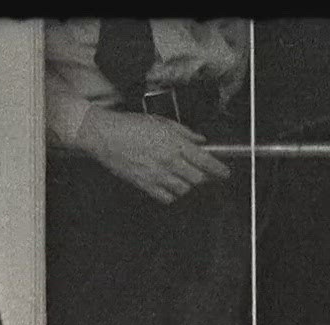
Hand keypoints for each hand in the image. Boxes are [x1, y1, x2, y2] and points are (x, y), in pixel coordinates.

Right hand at [73, 107, 230, 203]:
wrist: (104, 135)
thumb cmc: (130, 124)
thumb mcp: (160, 121)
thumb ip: (184, 132)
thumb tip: (200, 140)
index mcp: (174, 143)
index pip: (205, 161)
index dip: (219, 170)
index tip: (225, 173)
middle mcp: (169, 161)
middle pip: (198, 179)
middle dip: (203, 177)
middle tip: (200, 172)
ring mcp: (157, 175)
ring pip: (184, 190)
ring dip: (187, 185)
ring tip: (182, 176)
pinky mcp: (145, 185)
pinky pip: (166, 197)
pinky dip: (172, 194)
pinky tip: (169, 185)